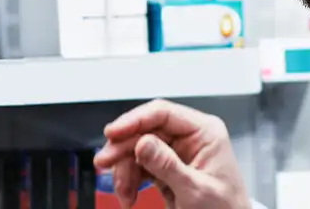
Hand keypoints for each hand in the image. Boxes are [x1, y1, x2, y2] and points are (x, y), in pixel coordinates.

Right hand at [95, 100, 249, 208]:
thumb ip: (168, 166)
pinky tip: (128, 195)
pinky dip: (129, 180)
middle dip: (123, 149)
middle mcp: (190, 137)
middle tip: (104, 162)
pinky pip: (138, 165)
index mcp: (205, 132)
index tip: (113, 133)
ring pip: (137, 149)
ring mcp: (176, 152)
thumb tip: (143, 143)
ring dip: (124, 171)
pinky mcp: (166, 167)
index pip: (163, 114)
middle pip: (145, 131)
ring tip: (124, 193)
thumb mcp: (195, 190)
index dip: (134, 120)